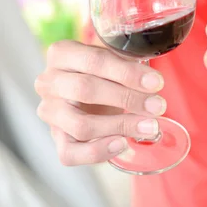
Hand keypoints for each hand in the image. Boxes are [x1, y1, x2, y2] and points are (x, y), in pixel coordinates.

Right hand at [35, 40, 165, 165]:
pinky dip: (98, 151)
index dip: (127, 73)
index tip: (156, 83)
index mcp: (61, 53)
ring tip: (149, 126)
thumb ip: (129, 64)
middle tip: (157, 106)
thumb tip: (153, 81)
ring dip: (120, 126)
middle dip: (127, 98)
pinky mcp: (56, 139)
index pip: (94, 61)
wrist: (87, 92)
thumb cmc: (103, 72)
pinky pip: (71, 153)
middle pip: (85, 90)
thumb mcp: (113, 59)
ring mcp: (49, 112)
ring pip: (80, 124)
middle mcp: (48, 81)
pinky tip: (122, 144)